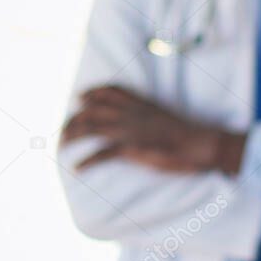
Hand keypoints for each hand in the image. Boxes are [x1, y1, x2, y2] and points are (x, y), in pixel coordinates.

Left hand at [61, 85, 245, 173]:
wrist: (199, 143)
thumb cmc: (188, 134)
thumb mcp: (166, 116)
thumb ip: (150, 115)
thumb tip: (143, 121)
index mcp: (140, 103)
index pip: (110, 91)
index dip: (92, 93)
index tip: (80, 99)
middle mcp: (130, 113)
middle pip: (92, 110)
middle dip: (73, 120)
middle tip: (64, 131)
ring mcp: (129, 129)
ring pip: (90, 127)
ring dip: (71, 136)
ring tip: (61, 146)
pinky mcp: (130, 147)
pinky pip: (101, 153)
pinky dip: (86, 161)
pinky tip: (77, 168)